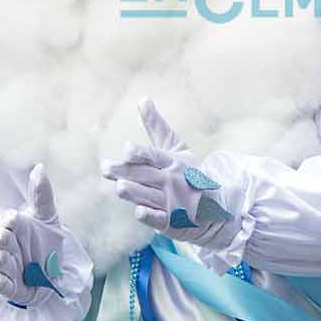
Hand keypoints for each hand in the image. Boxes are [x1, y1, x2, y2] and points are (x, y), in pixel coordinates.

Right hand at [0, 165, 76, 307]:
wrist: (55, 272)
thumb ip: (42, 194)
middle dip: (0, 239)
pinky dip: (0, 285)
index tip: (12, 219)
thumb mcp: (48, 217)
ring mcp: (8, 267)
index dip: (7, 221)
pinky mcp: (11, 287)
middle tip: (3, 237)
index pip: (5, 221)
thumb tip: (39, 167)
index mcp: (14, 228)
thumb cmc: (46, 242)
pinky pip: (2, 286)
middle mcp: (7, 246)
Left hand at [102, 100, 241, 251]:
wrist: (214, 208)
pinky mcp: (169, 221)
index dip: (140, 152)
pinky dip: (149, 215)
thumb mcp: (177, 148)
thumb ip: (157, 126)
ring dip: (134, 191)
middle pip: (144, 175)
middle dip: (125, 172)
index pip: (153, 155)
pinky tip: (139, 211)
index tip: (126, 149)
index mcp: (172, 161)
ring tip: (120, 187)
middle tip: (106, 168)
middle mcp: (170, 181)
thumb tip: (142, 99)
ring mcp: (170, 202)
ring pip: (148, 195)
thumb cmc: (190, 174)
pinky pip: (157, 218)